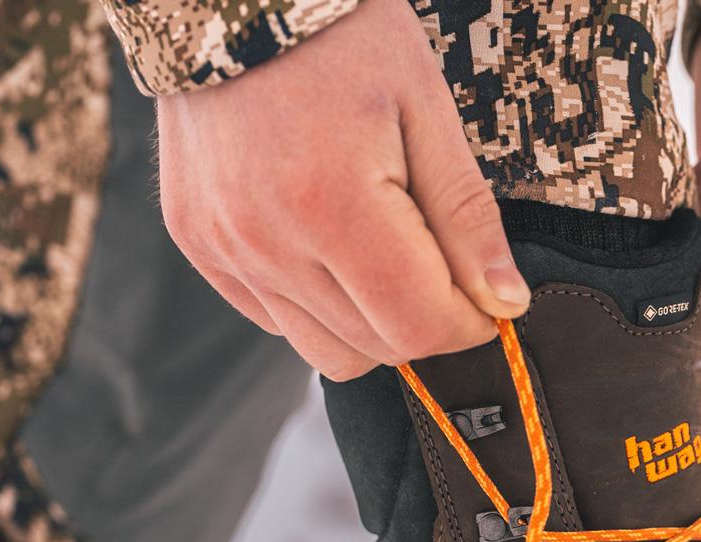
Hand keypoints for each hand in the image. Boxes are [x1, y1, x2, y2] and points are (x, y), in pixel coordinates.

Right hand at [154, 1, 525, 379]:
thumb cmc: (340, 35)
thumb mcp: (425, 109)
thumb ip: (465, 216)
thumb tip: (504, 301)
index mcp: (330, 206)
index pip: (417, 326)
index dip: (468, 326)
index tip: (489, 302)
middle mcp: (265, 241)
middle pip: (374, 348)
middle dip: (424, 322)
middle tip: (441, 265)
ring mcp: (223, 246)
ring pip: (322, 348)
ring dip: (370, 323)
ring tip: (384, 252)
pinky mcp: (197, 241)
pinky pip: (273, 318)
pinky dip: (316, 305)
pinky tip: (331, 244)